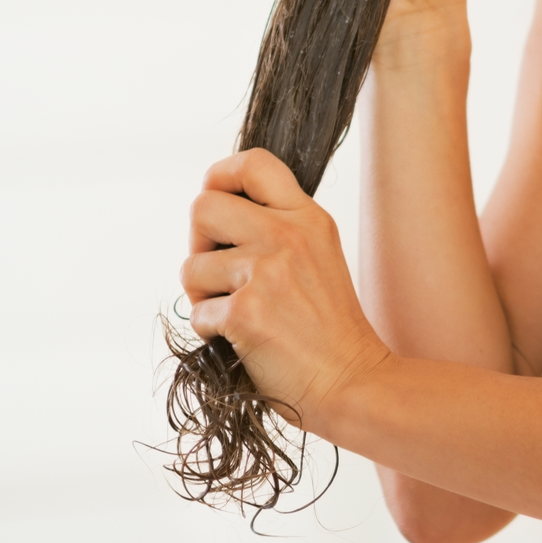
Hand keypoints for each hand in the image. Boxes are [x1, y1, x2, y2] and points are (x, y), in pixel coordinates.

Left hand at [183, 149, 390, 431]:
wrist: (351, 379)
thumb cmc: (330, 327)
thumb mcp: (320, 254)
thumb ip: (280, 228)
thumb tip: (218, 216)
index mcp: (309, 216)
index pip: (254, 162)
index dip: (220, 176)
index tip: (216, 199)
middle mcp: (288, 234)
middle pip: (203, 206)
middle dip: (198, 242)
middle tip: (219, 272)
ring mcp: (266, 271)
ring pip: (190, 266)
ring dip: (202, 295)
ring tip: (236, 313)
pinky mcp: (246, 312)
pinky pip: (197, 313)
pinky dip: (210, 332)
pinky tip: (241, 340)